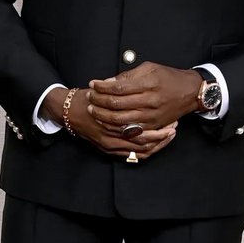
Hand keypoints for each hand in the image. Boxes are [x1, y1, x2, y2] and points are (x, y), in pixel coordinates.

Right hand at [43, 85, 177, 159]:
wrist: (69, 112)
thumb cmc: (88, 99)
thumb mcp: (106, 90)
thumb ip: (123, 88)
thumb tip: (143, 87)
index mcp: (114, 118)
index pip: (143, 125)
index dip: (159, 125)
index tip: (171, 118)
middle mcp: (112, 134)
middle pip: (144, 141)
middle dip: (162, 136)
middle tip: (174, 128)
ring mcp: (110, 144)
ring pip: (140, 150)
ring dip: (157, 144)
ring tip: (169, 135)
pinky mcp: (109, 150)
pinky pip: (133, 155)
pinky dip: (146, 151)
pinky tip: (156, 144)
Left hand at [86, 63, 201, 134]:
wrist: (190, 92)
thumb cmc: (169, 77)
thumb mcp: (150, 68)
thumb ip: (129, 76)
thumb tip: (109, 81)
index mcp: (148, 84)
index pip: (118, 87)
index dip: (102, 86)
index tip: (93, 83)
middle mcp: (149, 101)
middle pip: (116, 105)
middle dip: (98, 101)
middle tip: (89, 97)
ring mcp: (151, 116)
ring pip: (120, 120)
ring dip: (103, 115)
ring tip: (93, 109)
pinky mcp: (152, 126)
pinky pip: (129, 129)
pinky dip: (115, 126)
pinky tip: (106, 121)